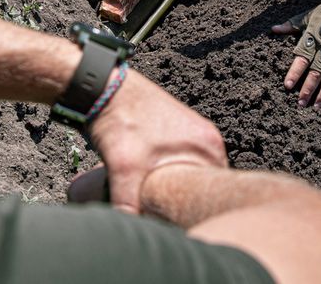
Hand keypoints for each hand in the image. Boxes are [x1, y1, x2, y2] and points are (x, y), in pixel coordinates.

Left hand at [84, 69, 227, 214]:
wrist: (103, 88)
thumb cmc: (121, 119)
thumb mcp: (125, 167)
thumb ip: (129, 204)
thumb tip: (129, 230)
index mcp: (208, 145)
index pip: (217, 193)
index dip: (202, 212)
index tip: (185, 225)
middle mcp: (207, 140)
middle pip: (206, 185)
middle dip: (190, 204)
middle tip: (170, 220)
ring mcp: (193, 135)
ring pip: (193, 175)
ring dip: (179, 190)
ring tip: (161, 206)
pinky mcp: (177, 134)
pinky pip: (183, 164)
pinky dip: (172, 177)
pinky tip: (156, 188)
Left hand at [271, 0, 320, 108]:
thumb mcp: (308, 15)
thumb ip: (291, 25)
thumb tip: (273, 29)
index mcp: (313, 39)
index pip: (301, 59)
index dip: (294, 73)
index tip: (287, 86)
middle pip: (315, 72)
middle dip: (308, 89)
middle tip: (301, 103)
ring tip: (318, 106)